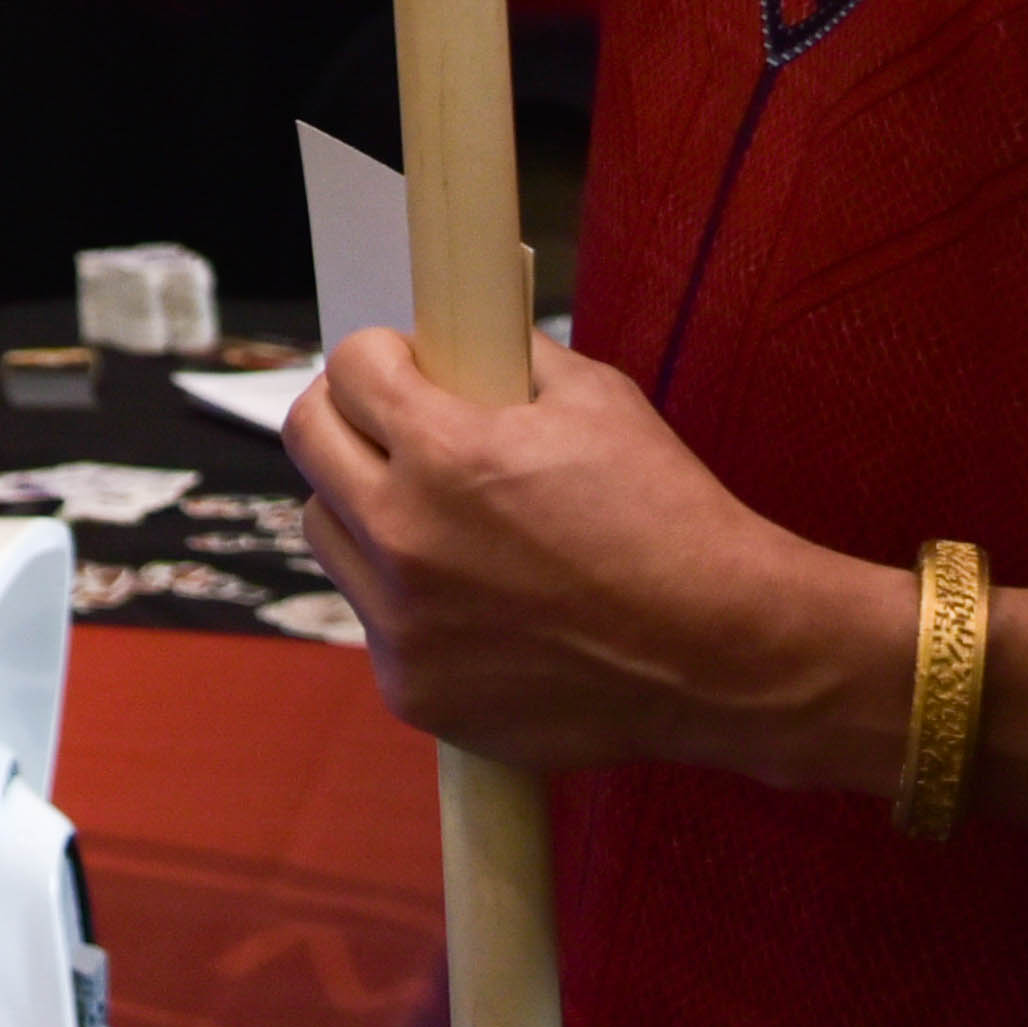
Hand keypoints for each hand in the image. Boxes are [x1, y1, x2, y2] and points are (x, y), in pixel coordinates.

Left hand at [285, 325, 913, 790]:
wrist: (720, 653)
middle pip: (307, 442)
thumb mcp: (596, 399)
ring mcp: (402, 624)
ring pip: (329, 532)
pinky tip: (474, 597)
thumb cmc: (669, 519)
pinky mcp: (413, 690)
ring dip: (365, 508)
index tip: (401, 364)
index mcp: (446, 455)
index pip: (348, 369)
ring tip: (439, 515)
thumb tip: (457, 337)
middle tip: (390, 421)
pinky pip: (375, 619)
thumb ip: (508, 357)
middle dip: (347, 416)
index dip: (379, 355)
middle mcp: (405, 539)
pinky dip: (407, 599)